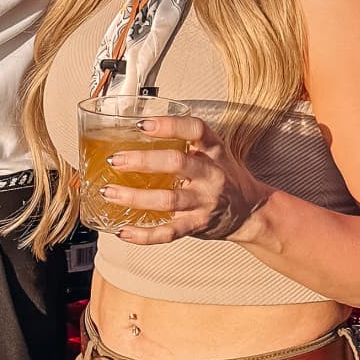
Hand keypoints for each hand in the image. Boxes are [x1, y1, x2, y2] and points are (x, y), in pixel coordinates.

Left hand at [104, 116, 270, 246]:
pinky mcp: (198, 225)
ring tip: (109, 193)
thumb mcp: (214, 152)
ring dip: (135, 197)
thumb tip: (136, 129)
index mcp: (214, 150)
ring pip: (168, 200)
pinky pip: (169, 233)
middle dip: (142, 161)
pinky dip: (144, 235)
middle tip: (115, 160)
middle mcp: (211, 174)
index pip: (195, 129)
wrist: (251, 211)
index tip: (142, 124)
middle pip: (176, 163)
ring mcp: (205, 201)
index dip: (169, 125)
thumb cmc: (224, 176)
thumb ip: (185, 142)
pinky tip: (124, 231)